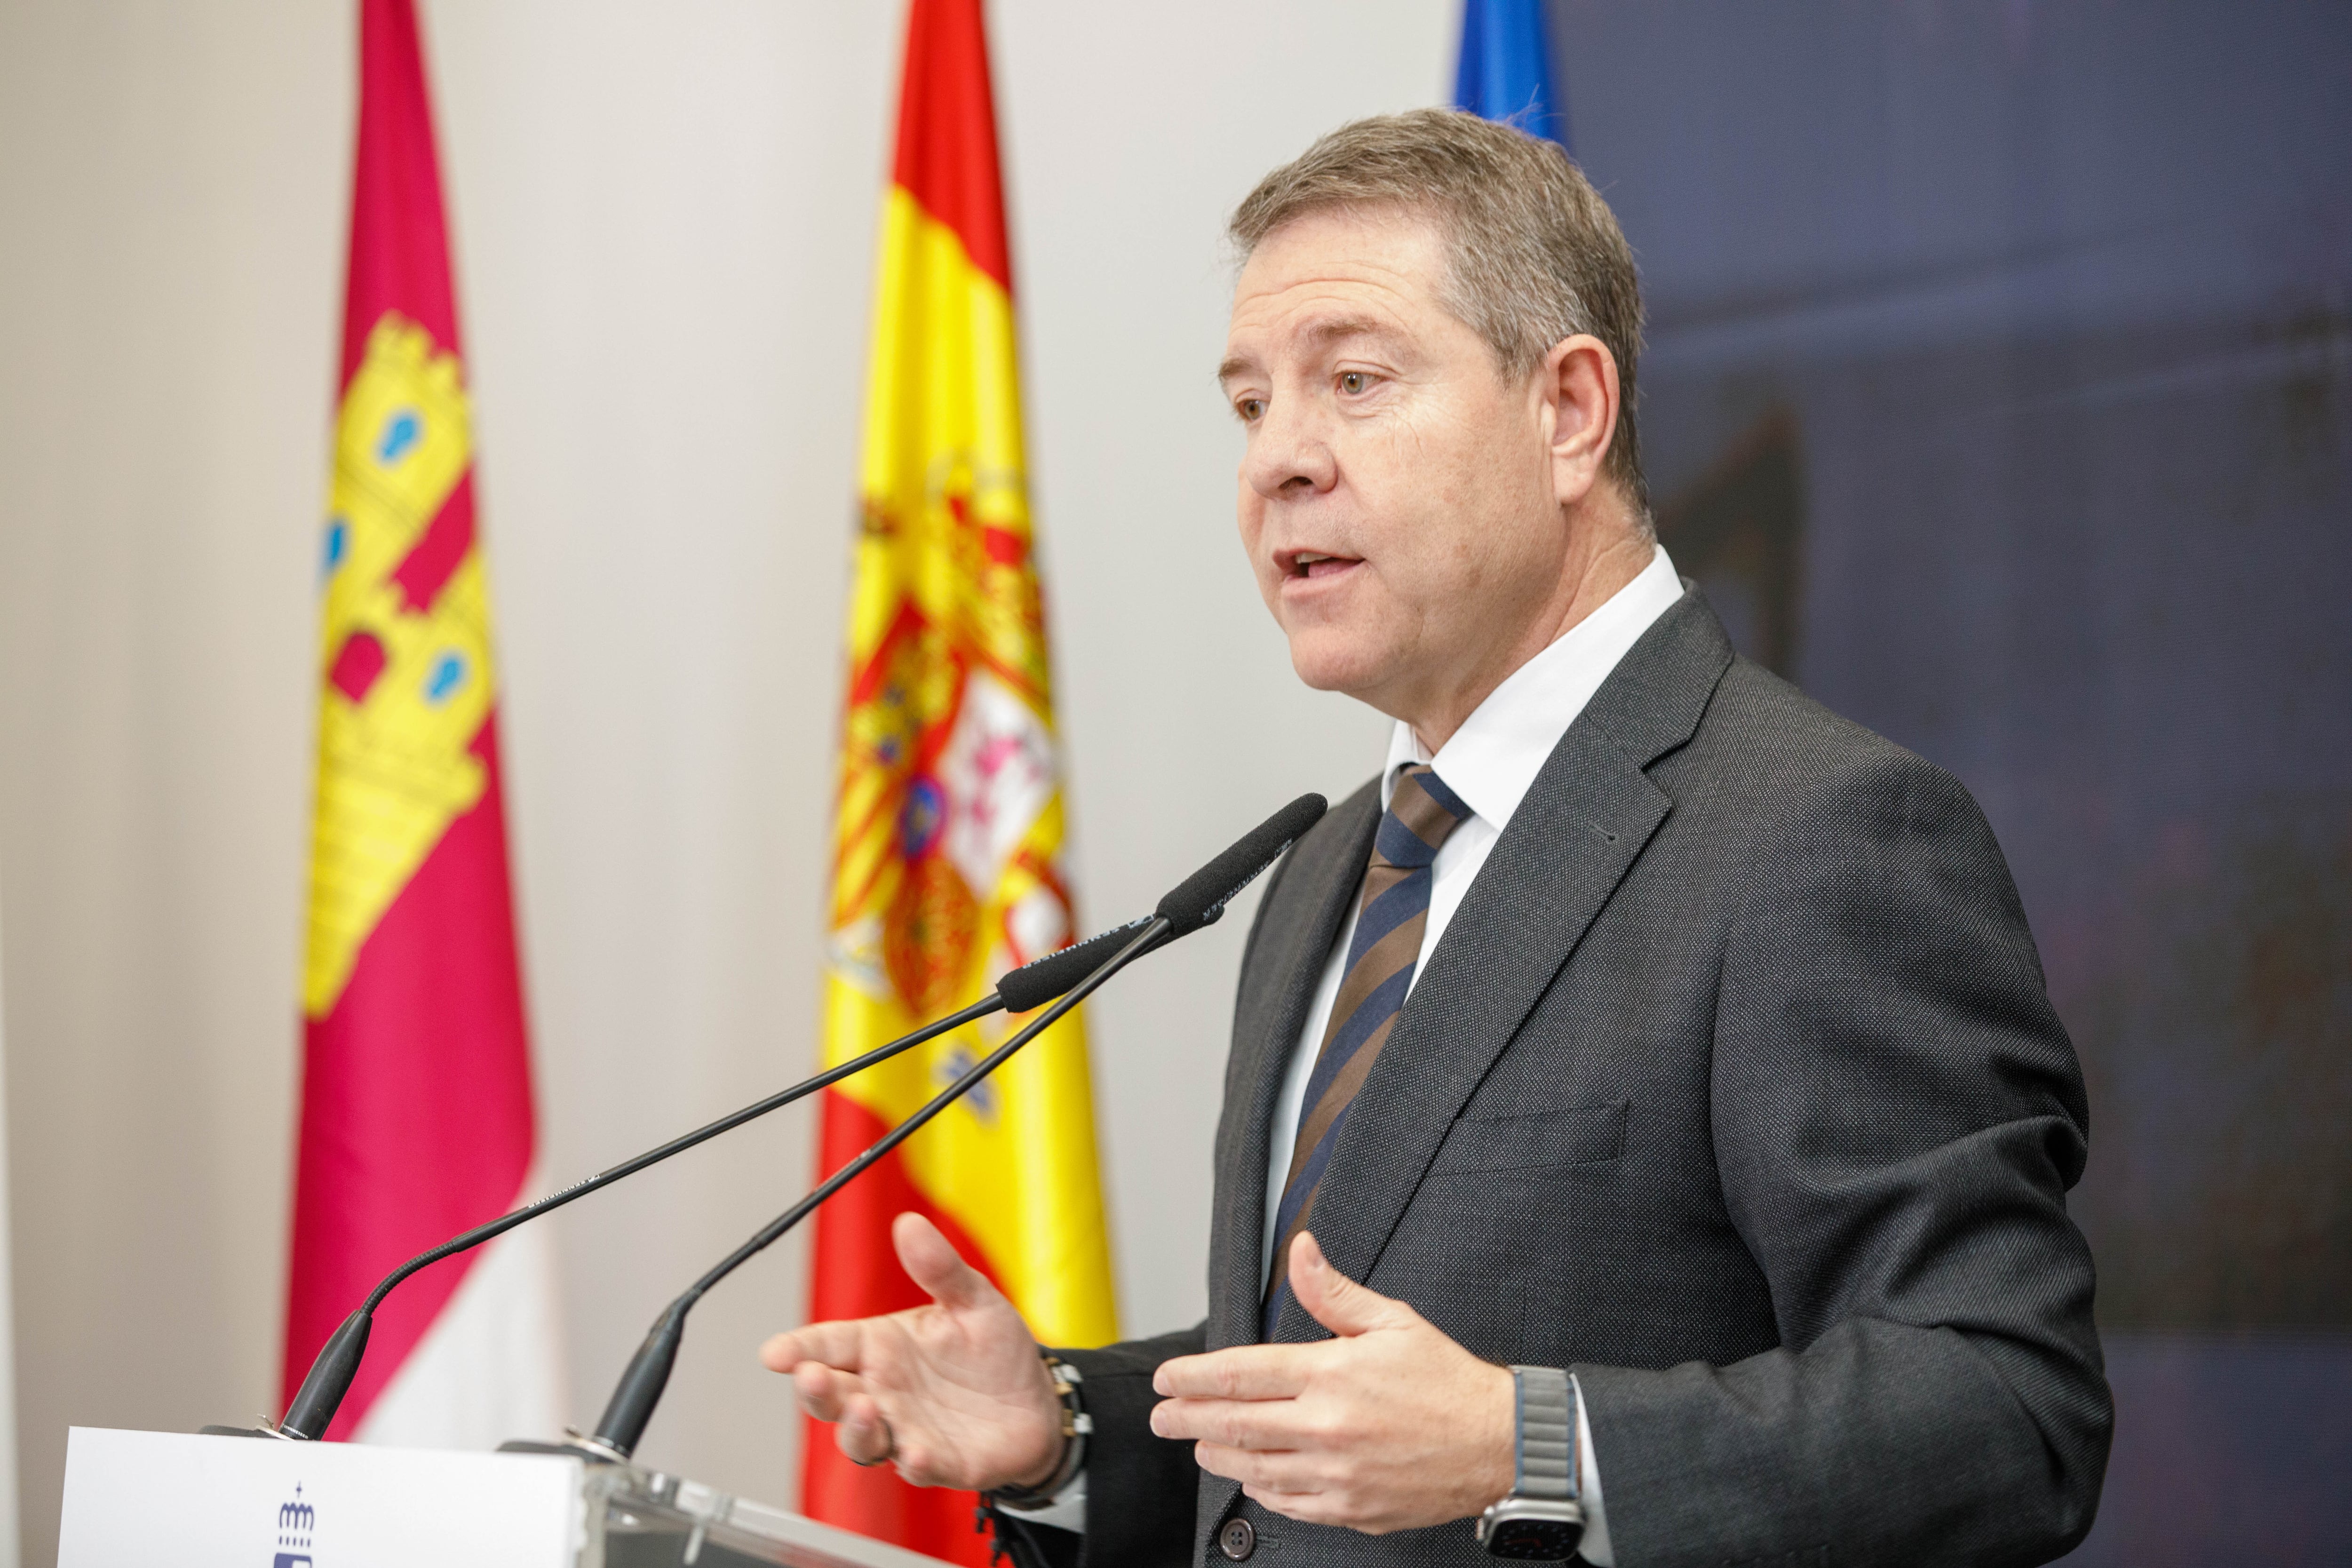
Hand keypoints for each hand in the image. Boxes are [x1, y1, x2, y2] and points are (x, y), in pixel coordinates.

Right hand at [759, 1212, 1064, 1491]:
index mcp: (883, 1348)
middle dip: (816, 1390)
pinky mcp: (941, 1463)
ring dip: (856, 1429)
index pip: (831, 1344)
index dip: (800, 1347)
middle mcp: (885, 1393)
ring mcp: (907, 1431)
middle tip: (810, 1376)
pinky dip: (915, 1462)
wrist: (1038, 1401)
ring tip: (863, 1410)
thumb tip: (910, 1224)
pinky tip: (916, 1453)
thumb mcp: (973, 1299)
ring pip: (863, 1439)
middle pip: (833, 1396)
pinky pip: (919, 1467)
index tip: (774, 1351)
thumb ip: (939, 1268)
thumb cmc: (994, 1351)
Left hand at [1148, 1232, 1515, 1533]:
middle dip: (1186, 1420)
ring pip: (1254, 1468)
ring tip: (1199, 1445)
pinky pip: (1289, 1504)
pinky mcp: (1351, 1508)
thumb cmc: (1447, 1381)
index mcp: (1331, 1375)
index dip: (1192, 1378)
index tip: (1167, 1379)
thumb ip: (1333, 1292)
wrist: (1498, 1444)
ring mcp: (1337, 1474)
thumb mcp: (1392, 1321)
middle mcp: (1327, 1427)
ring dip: (1217, 1456)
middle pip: (1234, 1425)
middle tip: (1161, 1416)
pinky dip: (1261, 1490)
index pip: (1239, 1375)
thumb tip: (1301, 1252)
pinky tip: (1253, 1477)